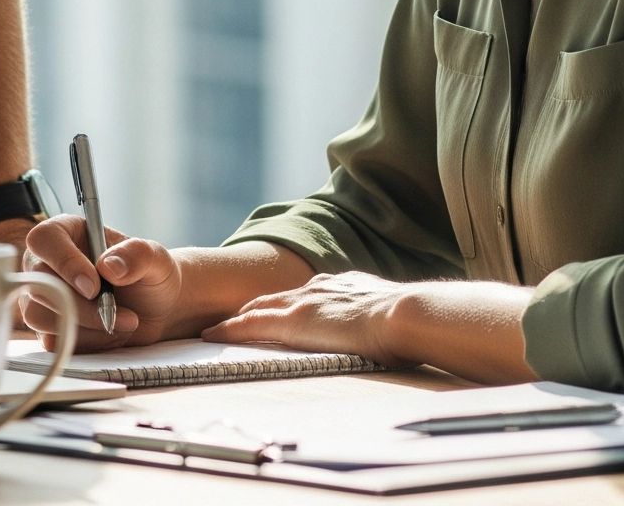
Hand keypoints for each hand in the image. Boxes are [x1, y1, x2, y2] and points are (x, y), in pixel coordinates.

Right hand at [18, 216, 182, 349]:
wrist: (158, 311)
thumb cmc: (151, 276)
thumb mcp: (155, 258)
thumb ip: (136, 254)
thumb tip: (108, 266)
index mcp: (68, 233)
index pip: (44, 240)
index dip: (64, 262)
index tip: (94, 285)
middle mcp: (50, 263)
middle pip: (39, 284)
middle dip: (81, 306)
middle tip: (115, 312)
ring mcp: (46, 297)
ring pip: (40, 315)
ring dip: (85, 326)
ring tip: (121, 322)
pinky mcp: (51, 328)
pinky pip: (53, 341)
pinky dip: (86, 342)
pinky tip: (110, 334)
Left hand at [204, 271, 414, 366]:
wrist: (406, 315)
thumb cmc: (410, 324)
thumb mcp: (394, 317)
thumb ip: (385, 322)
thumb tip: (398, 335)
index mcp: (344, 287)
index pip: (305, 295)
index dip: (288, 303)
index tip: (278, 310)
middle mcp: (319, 288)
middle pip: (276, 297)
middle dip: (254, 307)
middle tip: (235, 318)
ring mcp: (304, 303)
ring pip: (258, 308)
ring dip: (238, 318)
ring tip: (217, 329)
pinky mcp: (293, 321)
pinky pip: (250, 325)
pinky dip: (230, 329)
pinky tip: (213, 336)